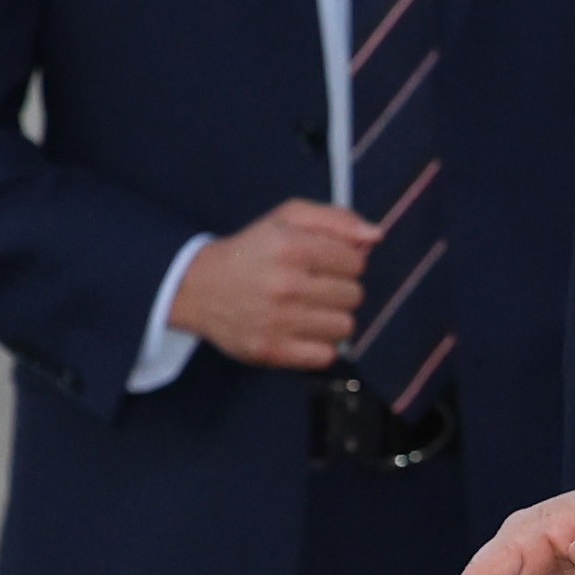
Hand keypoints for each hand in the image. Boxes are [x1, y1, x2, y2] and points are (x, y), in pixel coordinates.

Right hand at [170, 199, 375, 374]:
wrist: (199, 287)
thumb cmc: (251, 251)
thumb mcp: (287, 218)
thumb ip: (336, 219)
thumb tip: (376, 236)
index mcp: (291, 246)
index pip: (356, 261)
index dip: (344, 261)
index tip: (325, 263)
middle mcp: (285, 284)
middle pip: (354, 294)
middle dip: (338, 289)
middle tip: (312, 286)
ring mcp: (278, 321)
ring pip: (345, 326)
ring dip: (331, 318)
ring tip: (308, 309)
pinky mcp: (272, 351)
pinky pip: (326, 355)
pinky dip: (319, 345)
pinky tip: (301, 330)